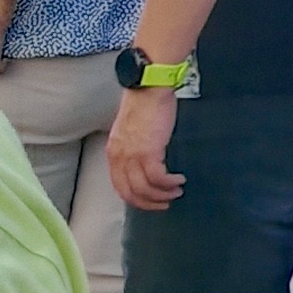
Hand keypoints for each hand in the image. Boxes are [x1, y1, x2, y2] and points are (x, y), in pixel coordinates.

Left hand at [110, 94, 184, 211]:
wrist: (148, 89)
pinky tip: (179, 180)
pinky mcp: (148, 152)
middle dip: (148, 203)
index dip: (135, 198)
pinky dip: (169, 183)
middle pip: (130, 193)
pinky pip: (158, 178)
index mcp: (113, 153)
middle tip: (165, 203)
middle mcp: (119, 158)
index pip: (119, 185)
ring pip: (144, 189)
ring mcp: (132, 156)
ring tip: (176, 191)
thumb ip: (134, 146)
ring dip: (161, 195)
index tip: (150, 200)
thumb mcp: (132, 130)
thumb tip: (147, 159)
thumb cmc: (144, 104)